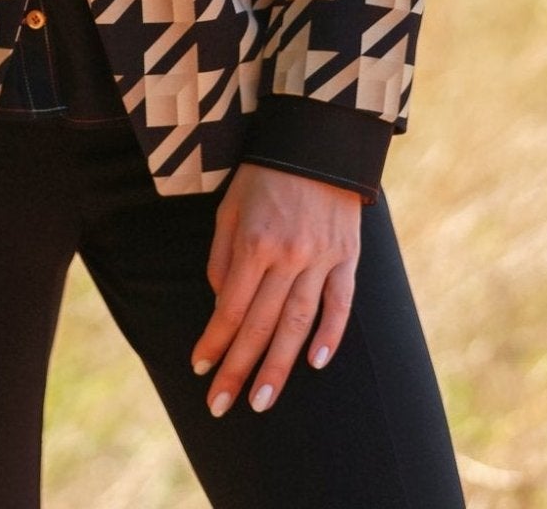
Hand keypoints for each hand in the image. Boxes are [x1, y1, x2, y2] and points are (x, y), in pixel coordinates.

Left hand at [191, 163, 360, 416]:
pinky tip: (315, 363)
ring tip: (262, 400)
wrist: (317, 141)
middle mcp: (289, 255)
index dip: (214, 341)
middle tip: (221, 405)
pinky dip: (330, 335)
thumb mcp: (230, 206)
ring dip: (279, 366)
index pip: (231, 307)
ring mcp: (321, 258)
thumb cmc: (263, 174)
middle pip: (261, 325)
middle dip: (238, 368)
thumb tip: (222, 306)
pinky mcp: (347, 257)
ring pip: (299, 323)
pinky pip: (341, 303)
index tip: (199, 368)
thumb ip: (222, 256)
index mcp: (255, 242)